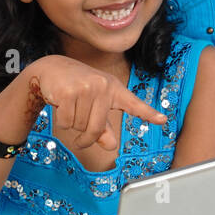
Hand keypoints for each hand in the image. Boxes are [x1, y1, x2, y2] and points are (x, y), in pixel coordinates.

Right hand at [29, 55, 166, 151]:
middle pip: (95, 129)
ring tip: (70, 106)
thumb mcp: (95, 105)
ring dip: (71, 124)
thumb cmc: (78, 88)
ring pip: (79, 126)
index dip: (148, 113)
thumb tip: (112, 145)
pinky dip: (60, 120)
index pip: (133, 104)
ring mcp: (85, 88)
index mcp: (113, 89)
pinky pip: (65, 122)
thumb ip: (103, 127)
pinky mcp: (67, 92)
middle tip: (78, 132)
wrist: (52, 69)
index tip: (162, 120)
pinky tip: (60, 104)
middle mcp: (102, 86)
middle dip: (84, 137)